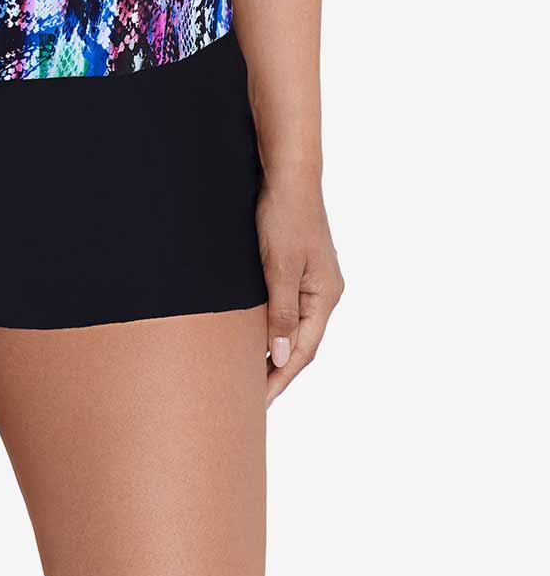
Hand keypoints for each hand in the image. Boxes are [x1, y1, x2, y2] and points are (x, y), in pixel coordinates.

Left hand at [255, 167, 343, 406]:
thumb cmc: (284, 216)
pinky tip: (254, 334)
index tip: (260, 403)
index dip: (281, 378)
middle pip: (301, 342)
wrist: (287, 173)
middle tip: (251, 398)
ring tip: (249, 374)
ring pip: (293, 325)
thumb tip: (279, 356)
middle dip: (277, 370)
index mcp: (325, 296)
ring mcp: (313, 279)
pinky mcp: (298, 266)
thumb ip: (280, 313)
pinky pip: (287, 306)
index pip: (303, 350)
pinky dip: (272, 324)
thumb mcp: (279, 267)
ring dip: (273, 349)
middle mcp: (324, 291)